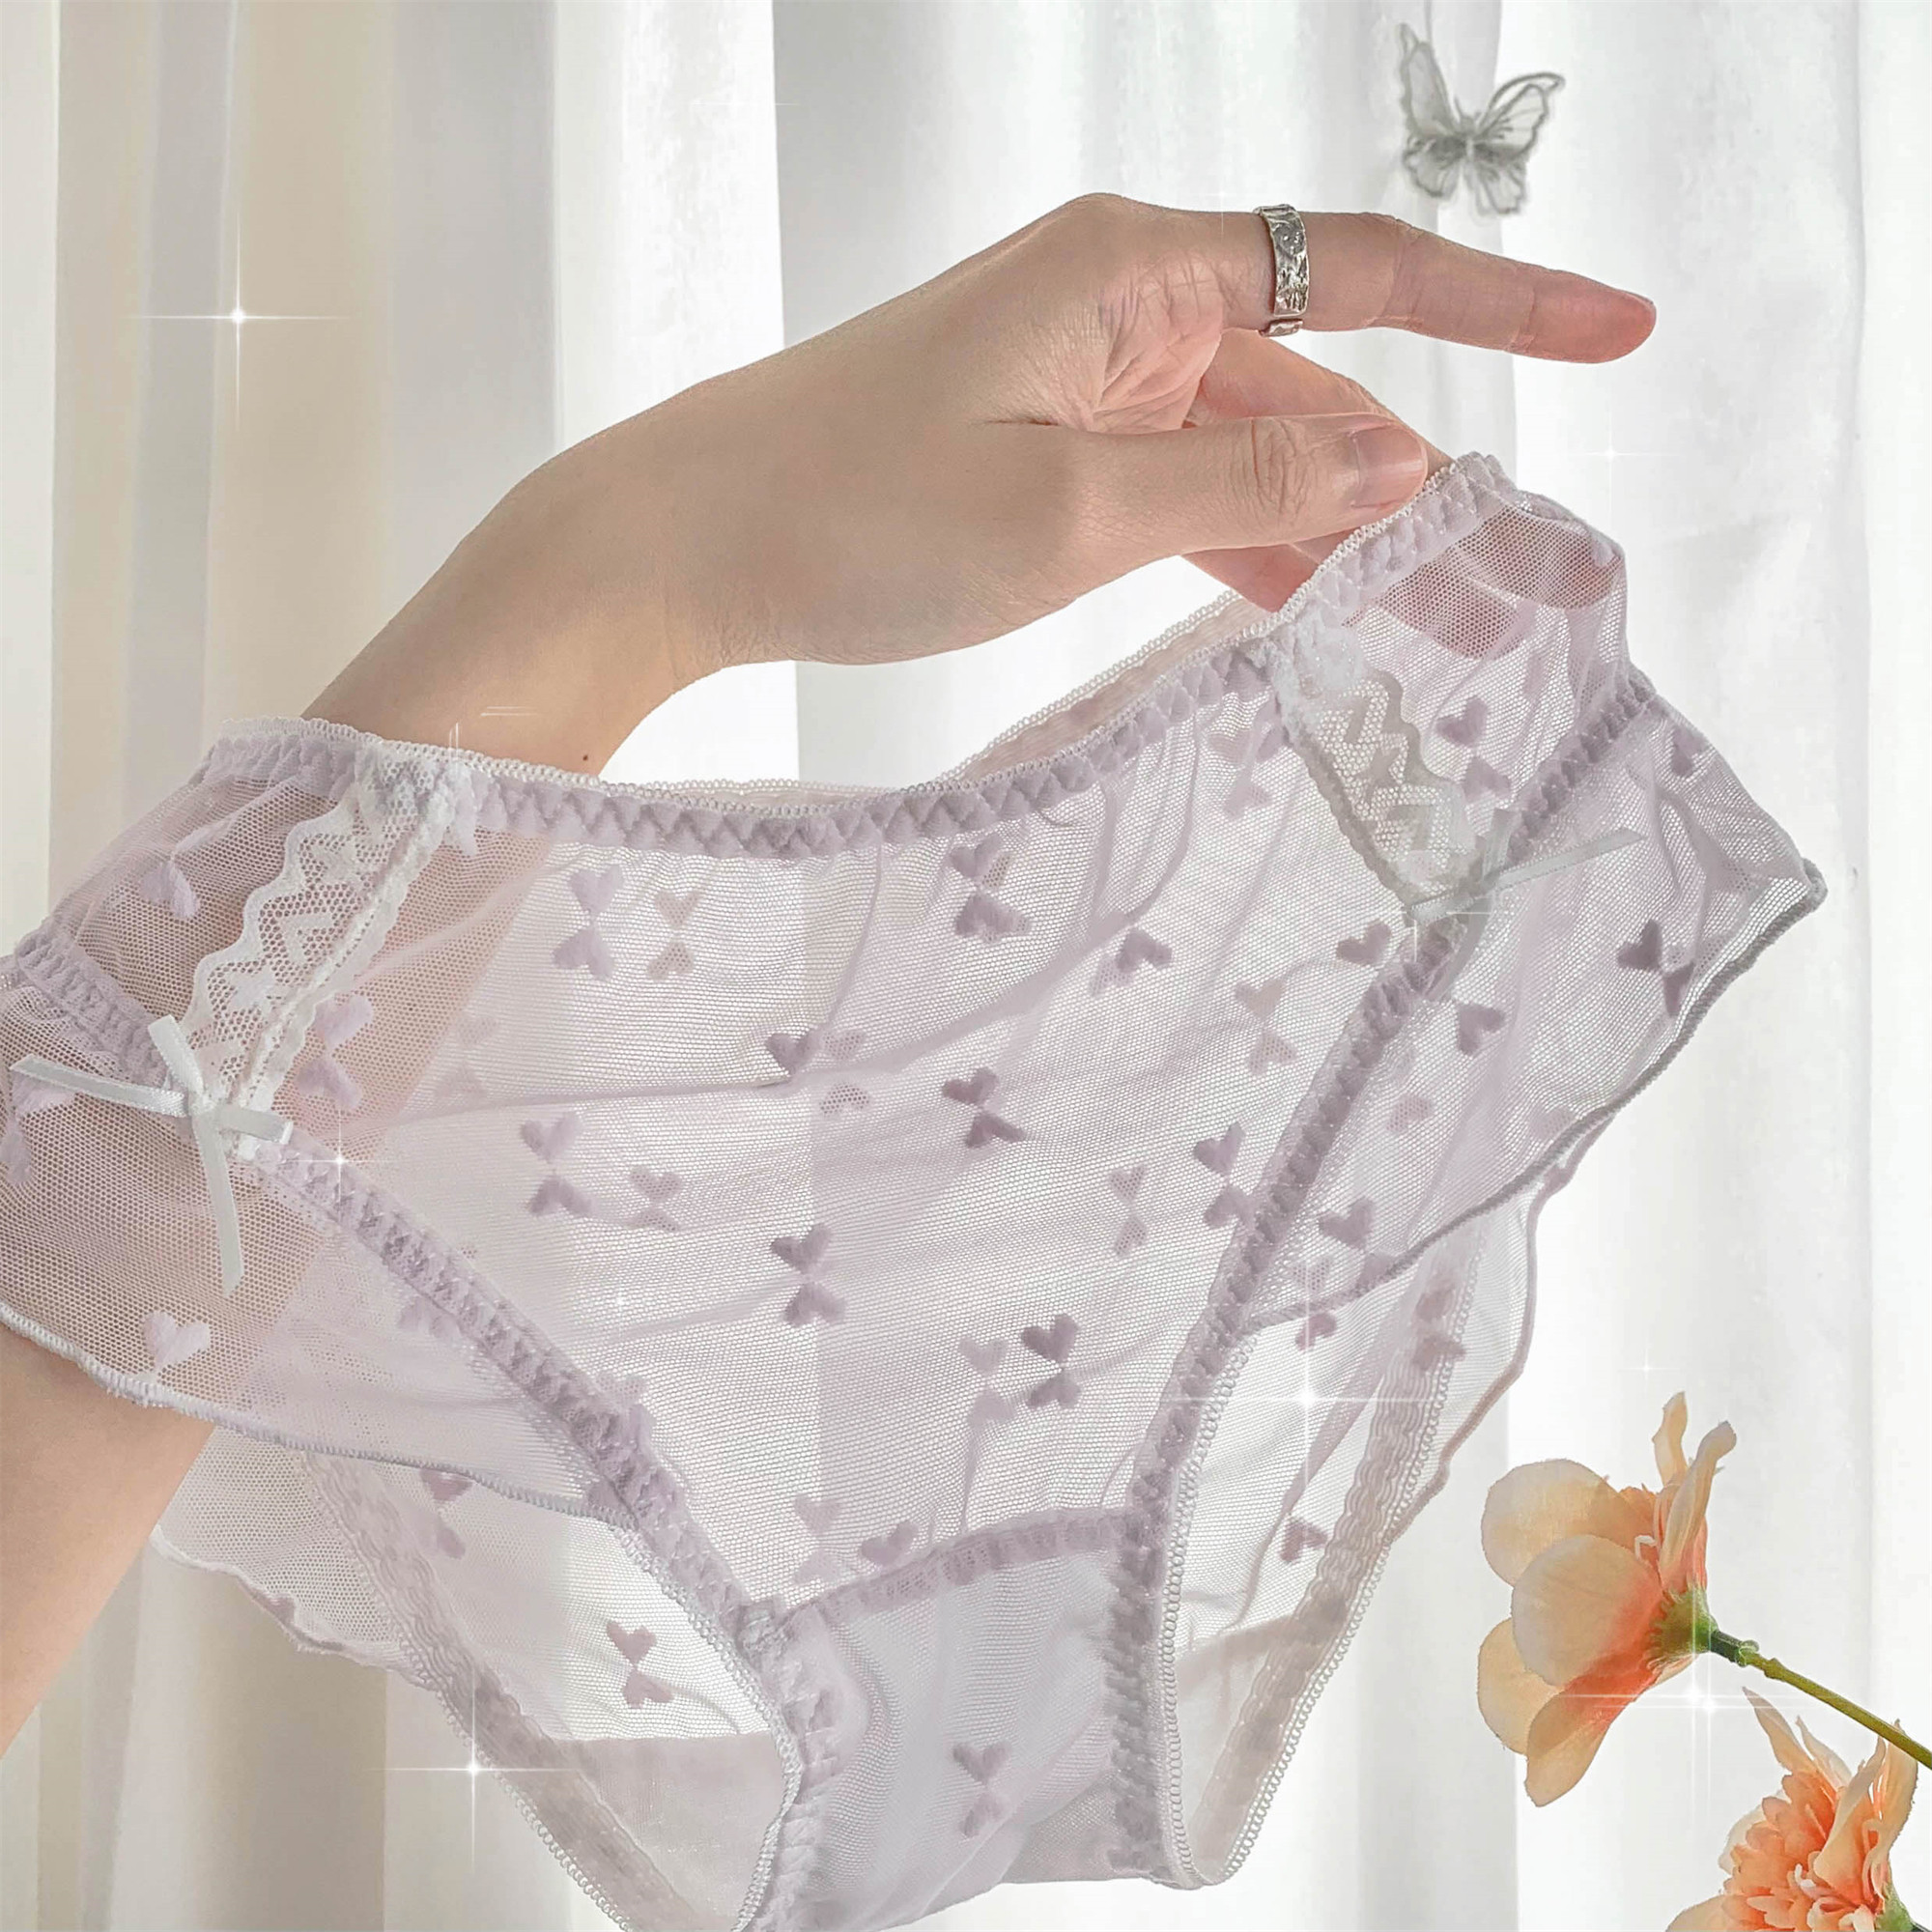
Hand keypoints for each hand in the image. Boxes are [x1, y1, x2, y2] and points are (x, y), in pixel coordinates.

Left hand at [310, 194, 1651, 768]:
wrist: (683, 544)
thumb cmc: (851, 509)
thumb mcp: (1069, 511)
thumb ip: (1243, 490)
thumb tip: (1393, 467)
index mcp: (1133, 271)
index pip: (1360, 274)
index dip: (1502, 306)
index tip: (1623, 329)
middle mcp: (1119, 305)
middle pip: (1314, 383)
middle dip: (1415, 481)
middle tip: (1519, 586)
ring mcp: (1081, 380)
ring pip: (1251, 454)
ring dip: (1333, 537)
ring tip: (1436, 629)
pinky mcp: (1044, 450)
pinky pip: (1181, 492)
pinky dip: (1244, 553)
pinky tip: (1310, 620)